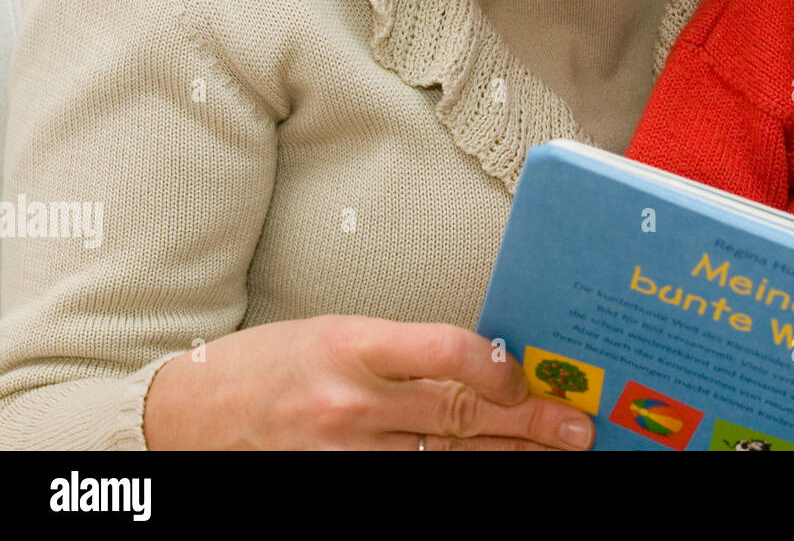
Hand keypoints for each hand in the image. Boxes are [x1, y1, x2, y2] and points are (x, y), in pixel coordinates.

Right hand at [142, 315, 596, 449]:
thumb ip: (406, 353)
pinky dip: (455, 480)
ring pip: (445, 463)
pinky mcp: (332, 488)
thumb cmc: (273, 363)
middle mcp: (349, 405)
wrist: (188, 414)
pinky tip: (493, 472)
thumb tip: (488, 367)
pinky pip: (409, 487)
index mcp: (352, 345)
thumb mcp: (338, 333)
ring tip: (555, 454)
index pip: (444, 353)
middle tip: (577, 428)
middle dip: (528, 425)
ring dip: (506, 459)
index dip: (498, 368)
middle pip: (458, 417)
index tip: (529, 375)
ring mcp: (340, 457)